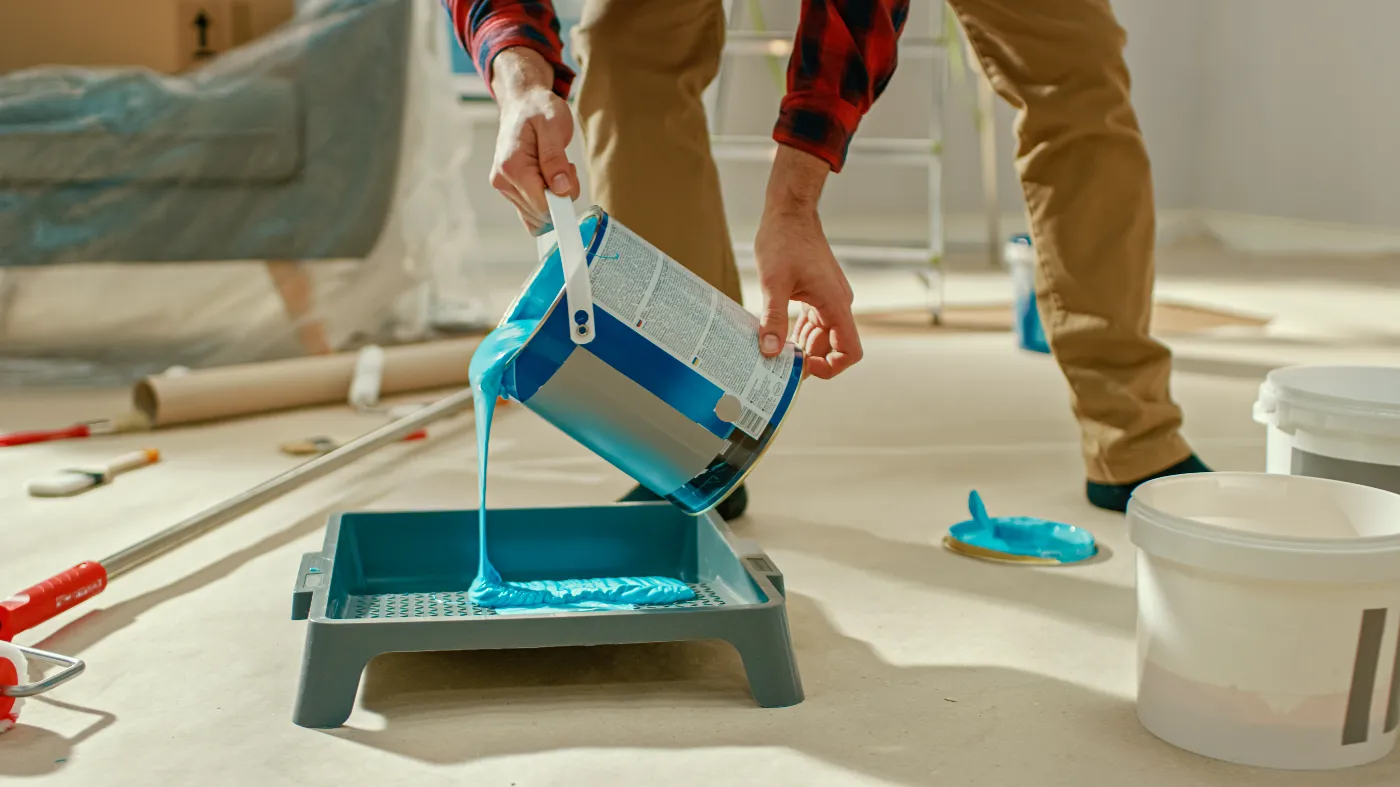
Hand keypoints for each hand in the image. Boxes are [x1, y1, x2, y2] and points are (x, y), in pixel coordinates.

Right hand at [489, 48, 579, 232]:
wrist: (523, 102)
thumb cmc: (539, 110)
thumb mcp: (554, 125)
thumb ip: (556, 159)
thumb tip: (561, 189)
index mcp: (512, 166)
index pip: (542, 205)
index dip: (563, 197)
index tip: (569, 172)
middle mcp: (503, 180)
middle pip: (541, 212)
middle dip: (560, 195)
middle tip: (564, 166)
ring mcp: (504, 187)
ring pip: (537, 214)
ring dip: (553, 197)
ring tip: (554, 167)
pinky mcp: (508, 190)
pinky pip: (531, 212)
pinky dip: (545, 201)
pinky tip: (548, 179)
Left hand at [755, 147, 862, 379]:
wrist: (789, 211)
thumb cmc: (784, 240)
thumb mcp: (773, 283)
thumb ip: (773, 319)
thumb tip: (770, 351)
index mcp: (835, 303)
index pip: (849, 351)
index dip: (830, 367)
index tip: (802, 368)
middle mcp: (837, 303)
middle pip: (833, 347)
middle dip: (809, 359)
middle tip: (779, 366)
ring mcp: (829, 298)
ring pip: (822, 335)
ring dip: (802, 346)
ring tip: (774, 352)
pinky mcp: (818, 292)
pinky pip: (814, 321)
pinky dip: (799, 332)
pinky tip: (777, 335)